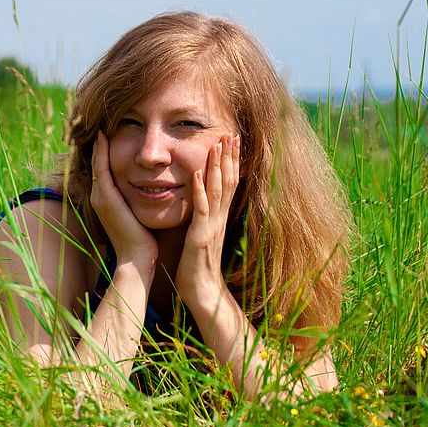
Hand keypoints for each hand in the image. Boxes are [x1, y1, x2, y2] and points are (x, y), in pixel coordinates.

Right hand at [90, 132, 158, 266]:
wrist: (138, 258)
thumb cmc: (144, 239)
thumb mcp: (138, 214)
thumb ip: (137, 200)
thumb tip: (149, 187)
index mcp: (105, 199)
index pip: (103, 167)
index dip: (104, 150)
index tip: (109, 131)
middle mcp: (98, 195)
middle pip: (96, 161)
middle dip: (98, 142)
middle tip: (99, 121)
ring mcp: (99, 196)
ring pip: (96, 161)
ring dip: (98, 142)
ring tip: (101, 122)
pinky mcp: (105, 198)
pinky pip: (101, 167)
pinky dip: (101, 151)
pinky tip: (105, 136)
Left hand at [176, 134, 240, 305]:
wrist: (203, 293)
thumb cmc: (198, 266)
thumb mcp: (203, 236)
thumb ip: (205, 218)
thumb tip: (203, 201)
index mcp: (218, 217)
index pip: (229, 183)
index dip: (231, 161)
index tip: (231, 139)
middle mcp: (219, 218)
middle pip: (229, 181)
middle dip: (229, 156)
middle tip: (231, 133)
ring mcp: (211, 226)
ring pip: (217, 191)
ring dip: (217, 166)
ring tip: (217, 144)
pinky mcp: (200, 236)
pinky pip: (201, 210)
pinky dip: (199, 191)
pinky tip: (196, 175)